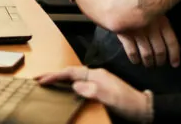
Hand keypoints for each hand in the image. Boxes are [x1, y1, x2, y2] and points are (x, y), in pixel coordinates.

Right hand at [35, 67, 150, 121]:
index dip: (55, 75)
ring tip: (48, 83)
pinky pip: (79, 85)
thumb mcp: (110, 97)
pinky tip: (65, 91)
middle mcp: (96, 76)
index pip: (71, 72)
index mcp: (97, 74)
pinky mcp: (99, 90)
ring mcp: (98, 82)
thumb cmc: (128, 103)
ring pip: (74, 78)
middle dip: (54, 75)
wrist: (142, 109)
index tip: (41, 79)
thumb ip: (93, 90)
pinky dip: (68, 86)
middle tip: (39, 79)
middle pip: (71, 73)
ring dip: (60, 80)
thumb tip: (75, 85)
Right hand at [117, 15, 179, 67]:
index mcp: (161, 20)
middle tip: (159, 64)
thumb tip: (169, 30)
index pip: (171, 41)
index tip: (175, 64)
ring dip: (148, 62)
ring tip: (149, 65)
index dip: (174, 54)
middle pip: (159, 50)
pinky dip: (134, 58)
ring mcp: (137, 32)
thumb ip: (161, 17)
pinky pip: (131, 51)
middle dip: (160, 60)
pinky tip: (136, 61)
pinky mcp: (124, 33)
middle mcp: (151, 28)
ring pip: (146, 53)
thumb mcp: (155, 5)